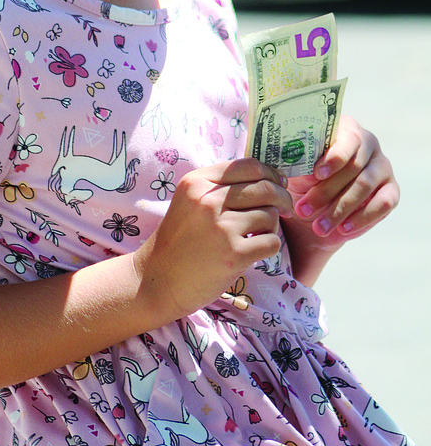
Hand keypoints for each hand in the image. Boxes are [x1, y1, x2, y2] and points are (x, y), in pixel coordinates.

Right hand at [134, 158, 291, 320]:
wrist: (158, 279)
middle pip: (264, 188)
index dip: (270, 172)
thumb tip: (266, 178)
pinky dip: (269, 246)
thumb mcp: (189, 201)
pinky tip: (256, 249)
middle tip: (286, 207)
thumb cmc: (179, 240)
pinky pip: (271, 242)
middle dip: (282, 197)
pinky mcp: (234, 254)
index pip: (247, 166)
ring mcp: (221, 228)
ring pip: (270, 215)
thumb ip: (219, 187)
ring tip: (258, 233)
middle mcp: (208, 201)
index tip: (279, 182)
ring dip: (271, 225)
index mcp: (197, 182)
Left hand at [285, 114, 398, 255]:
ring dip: (339, 209)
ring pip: (364, 186)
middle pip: (353, 166)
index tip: (316, 173)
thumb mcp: (297, 170)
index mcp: (345, 129)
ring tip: (319, 226)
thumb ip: (301, 164)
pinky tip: (343, 229)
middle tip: (303, 209)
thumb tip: (302, 165)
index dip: (334, 157)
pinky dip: (362, 218)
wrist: (315, 207)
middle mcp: (369, 144)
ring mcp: (382, 167)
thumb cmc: (304, 179)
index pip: (347, 138)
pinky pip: (383, 204)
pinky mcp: (391, 190)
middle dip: (326, 191)